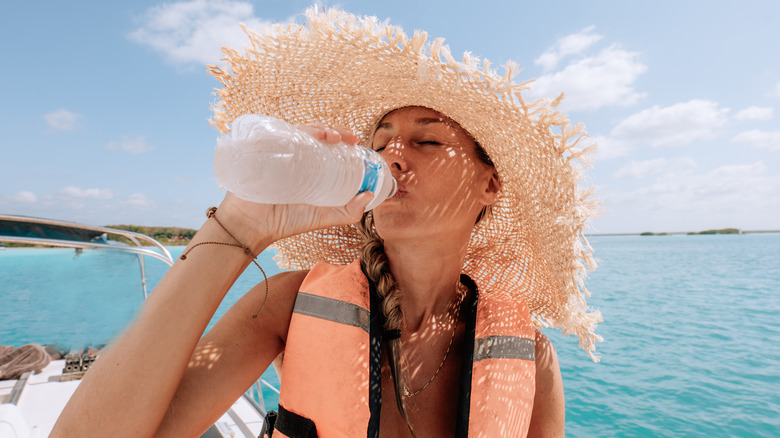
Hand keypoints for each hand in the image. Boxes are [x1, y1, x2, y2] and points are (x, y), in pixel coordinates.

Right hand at [216, 123, 368, 250]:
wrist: (254, 227)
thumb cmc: (288, 221)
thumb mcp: (324, 217)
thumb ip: (348, 211)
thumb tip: (370, 194)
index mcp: (310, 166)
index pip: (327, 145)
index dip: (343, 138)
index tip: (357, 142)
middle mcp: (294, 155)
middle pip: (316, 133)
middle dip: (334, 131)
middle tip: (348, 138)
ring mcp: (278, 152)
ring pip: (299, 130)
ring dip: (316, 128)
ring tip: (330, 136)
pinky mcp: (262, 151)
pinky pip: (275, 134)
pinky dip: (290, 131)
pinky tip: (305, 136)